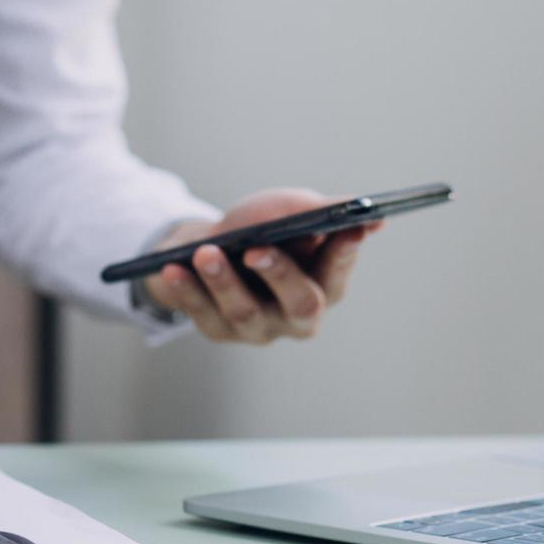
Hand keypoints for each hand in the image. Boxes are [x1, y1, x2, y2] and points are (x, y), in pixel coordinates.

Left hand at [142, 188, 380, 344]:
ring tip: (205, 253)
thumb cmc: (254, 228)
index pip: (339, 275)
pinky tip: (173, 269)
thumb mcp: (285, 211)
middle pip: (301, 305)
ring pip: (246, 311)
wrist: (201, 245)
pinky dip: (187, 290)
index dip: (343, 256)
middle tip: (256, 249)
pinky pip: (203, 314)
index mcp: (323, 285)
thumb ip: (322, 212)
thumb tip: (370, 218)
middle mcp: (296, 316)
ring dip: (223, 279)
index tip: (346, 230)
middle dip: (281, 274)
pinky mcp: (219, 331)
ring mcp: (258, 328)